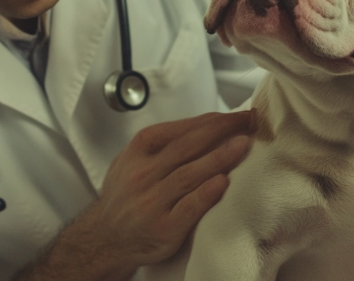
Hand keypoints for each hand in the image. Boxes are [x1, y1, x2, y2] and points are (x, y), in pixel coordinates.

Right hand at [60, 111, 251, 278]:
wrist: (106, 238)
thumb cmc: (125, 196)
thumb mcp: (131, 160)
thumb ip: (162, 144)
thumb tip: (205, 127)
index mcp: (138, 151)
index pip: (180, 129)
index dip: (211, 120)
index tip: (236, 116)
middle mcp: (143, 173)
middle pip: (188, 145)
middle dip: (222, 130)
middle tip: (247, 122)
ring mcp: (152, 200)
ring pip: (190, 173)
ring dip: (220, 157)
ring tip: (244, 144)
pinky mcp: (163, 227)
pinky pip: (188, 207)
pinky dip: (206, 193)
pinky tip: (224, 183)